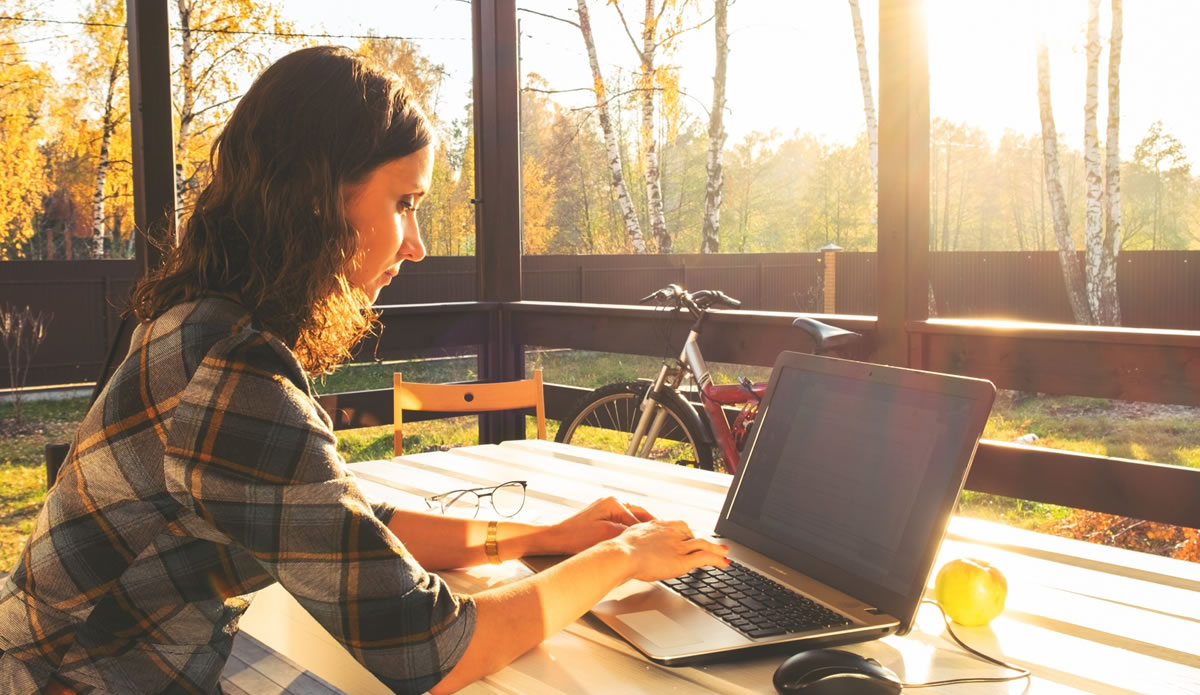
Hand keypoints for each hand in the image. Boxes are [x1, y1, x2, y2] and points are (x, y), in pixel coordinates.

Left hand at [538, 496, 655, 554]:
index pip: (639, 519)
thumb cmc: (577, 537)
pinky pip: (622, 520)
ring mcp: (606, 508)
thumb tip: (643, 536)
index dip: (651, 531)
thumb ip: (626, 533)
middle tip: (665, 535)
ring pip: (631, 517)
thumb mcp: (606, 535)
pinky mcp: (601, 515)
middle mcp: (611, 502)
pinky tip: (635, 538)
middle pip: (638, 514)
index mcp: (614, 503)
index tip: (663, 539)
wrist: (557, 538)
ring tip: (653, 537)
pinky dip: (630, 528)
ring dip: (640, 527)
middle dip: (650, 525)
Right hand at [611, 520, 728, 582]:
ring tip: (725, 553)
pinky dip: (717, 559)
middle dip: (703, 540)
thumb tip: (627, 548)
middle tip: (712, 544)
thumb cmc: (620, 549)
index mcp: (658, 526)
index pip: (679, 527)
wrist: (622, 554)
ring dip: (716, 549)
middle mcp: (671, 533)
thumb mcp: (628, 538)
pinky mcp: (683, 559)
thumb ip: (634, 541)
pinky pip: (704, 557)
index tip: (691, 536)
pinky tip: (723, 563)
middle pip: (693, 534)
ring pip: (703, 544)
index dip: (687, 533)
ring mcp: (678, 546)